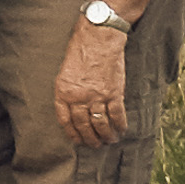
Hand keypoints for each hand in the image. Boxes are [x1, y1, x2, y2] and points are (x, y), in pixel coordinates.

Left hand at [59, 27, 133, 145]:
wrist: (98, 38)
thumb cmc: (80, 51)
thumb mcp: (65, 72)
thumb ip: (69, 91)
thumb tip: (76, 109)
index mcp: (63, 91)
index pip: (65, 120)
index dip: (72, 133)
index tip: (78, 141)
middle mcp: (79, 97)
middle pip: (83, 125)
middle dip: (90, 139)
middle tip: (95, 145)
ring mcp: (97, 96)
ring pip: (101, 124)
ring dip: (106, 135)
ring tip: (109, 141)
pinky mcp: (114, 93)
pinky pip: (117, 115)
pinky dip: (120, 125)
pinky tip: (121, 130)